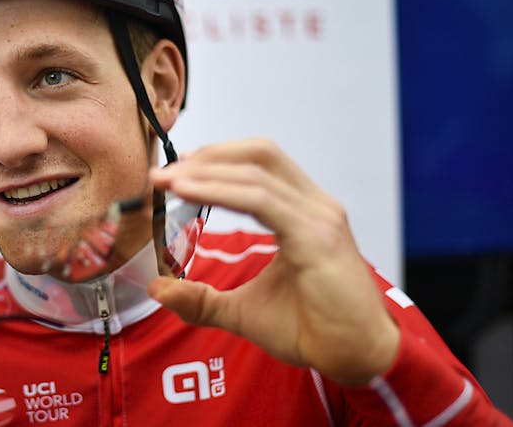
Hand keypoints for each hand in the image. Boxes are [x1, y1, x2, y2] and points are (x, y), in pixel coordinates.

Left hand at [147, 139, 398, 385]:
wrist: (355, 358)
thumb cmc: (312, 329)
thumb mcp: (242, 311)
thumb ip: (202, 299)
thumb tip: (157, 289)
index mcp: (303, 211)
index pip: (259, 164)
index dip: (216, 159)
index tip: (175, 173)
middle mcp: (315, 205)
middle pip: (259, 154)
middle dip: (208, 155)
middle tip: (164, 173)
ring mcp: (319, 217)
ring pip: (256, 173)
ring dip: (206, 171)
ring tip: (168, 180)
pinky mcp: (317, 238)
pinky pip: (262, 201)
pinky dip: (221, 191)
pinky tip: (189, 193)